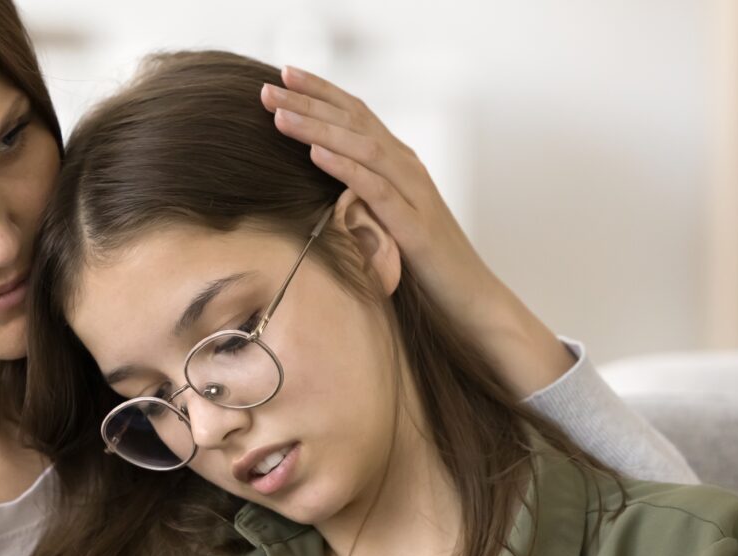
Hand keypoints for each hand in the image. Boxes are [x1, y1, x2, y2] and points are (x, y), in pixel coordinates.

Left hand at [261, 66, 575, 395]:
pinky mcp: (415, 226)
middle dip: (309, 101)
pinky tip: (316, 154)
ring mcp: (414, 194)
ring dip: (319, 128)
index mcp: (398, 164)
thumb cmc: (424, 264)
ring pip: (363, 147)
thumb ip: (359, 195)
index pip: (356, 114)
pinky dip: (345, 167)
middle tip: (267, 86)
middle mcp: (407, 168)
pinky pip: (376, 190)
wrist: (470, 299)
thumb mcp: (385, 219)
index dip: (320, 92)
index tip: (281, 74)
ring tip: (280, 113)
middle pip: (355, 121)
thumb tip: (318, 184)